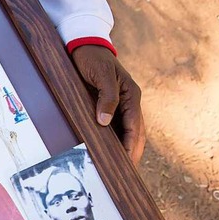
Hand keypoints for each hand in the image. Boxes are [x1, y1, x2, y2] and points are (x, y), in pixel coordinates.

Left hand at [71, 45, 145, 164]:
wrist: (83, 45)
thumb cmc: (92, 58)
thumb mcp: (101, 75)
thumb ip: (106, 98)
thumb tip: (104, 122)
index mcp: (132, 96)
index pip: (135, 128)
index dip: (131, 146)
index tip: (127, 164)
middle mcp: (129, 103)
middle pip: (135, 134)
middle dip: (131, 154)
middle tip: (125, 175)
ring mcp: (120, 105)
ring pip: (126, 133)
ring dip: (124, 149)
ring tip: (118, 169)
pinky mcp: (108, 106)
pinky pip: (115, 127)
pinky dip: (113, 141)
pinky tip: (107, 153)